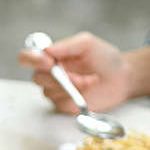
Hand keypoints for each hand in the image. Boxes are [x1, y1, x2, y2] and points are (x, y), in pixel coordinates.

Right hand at [18, 32, 133, 113]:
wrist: (122, 78)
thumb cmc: (104, 58)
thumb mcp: (87, 43)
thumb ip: (67, 45)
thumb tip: (47, 50)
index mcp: (51, 56)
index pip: (26, 57)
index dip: (32, 59)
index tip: (49, 61)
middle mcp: (49, 74)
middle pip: (37, 77)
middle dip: (58, 77)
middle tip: (78, 74)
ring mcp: (56, 91)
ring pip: (49, 92)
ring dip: (70, 86)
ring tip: (90, 80)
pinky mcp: (64, 106)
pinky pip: (60, 103)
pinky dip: (75, 97)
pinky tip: (88, 89)